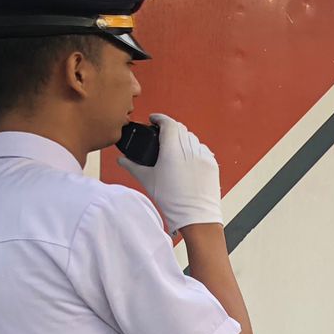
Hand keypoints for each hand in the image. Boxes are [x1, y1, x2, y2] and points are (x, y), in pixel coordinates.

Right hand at [118, 114, 222, 233]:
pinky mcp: (212, 164)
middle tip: (160, 132)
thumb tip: (121, 160)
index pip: (168, 123)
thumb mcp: (147, 180)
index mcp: (173, 149)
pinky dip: (194, 148)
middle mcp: (190, 149)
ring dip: (182, 137)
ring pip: (192, 138)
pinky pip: (202, 149)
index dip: (159, 118)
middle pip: (180, 129)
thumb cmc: (171, 200)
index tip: (153, 119)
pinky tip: (187, 156)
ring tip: (173, 145)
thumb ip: (132, 166)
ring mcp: (203, 156)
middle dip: (169, 128)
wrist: (196, 216)